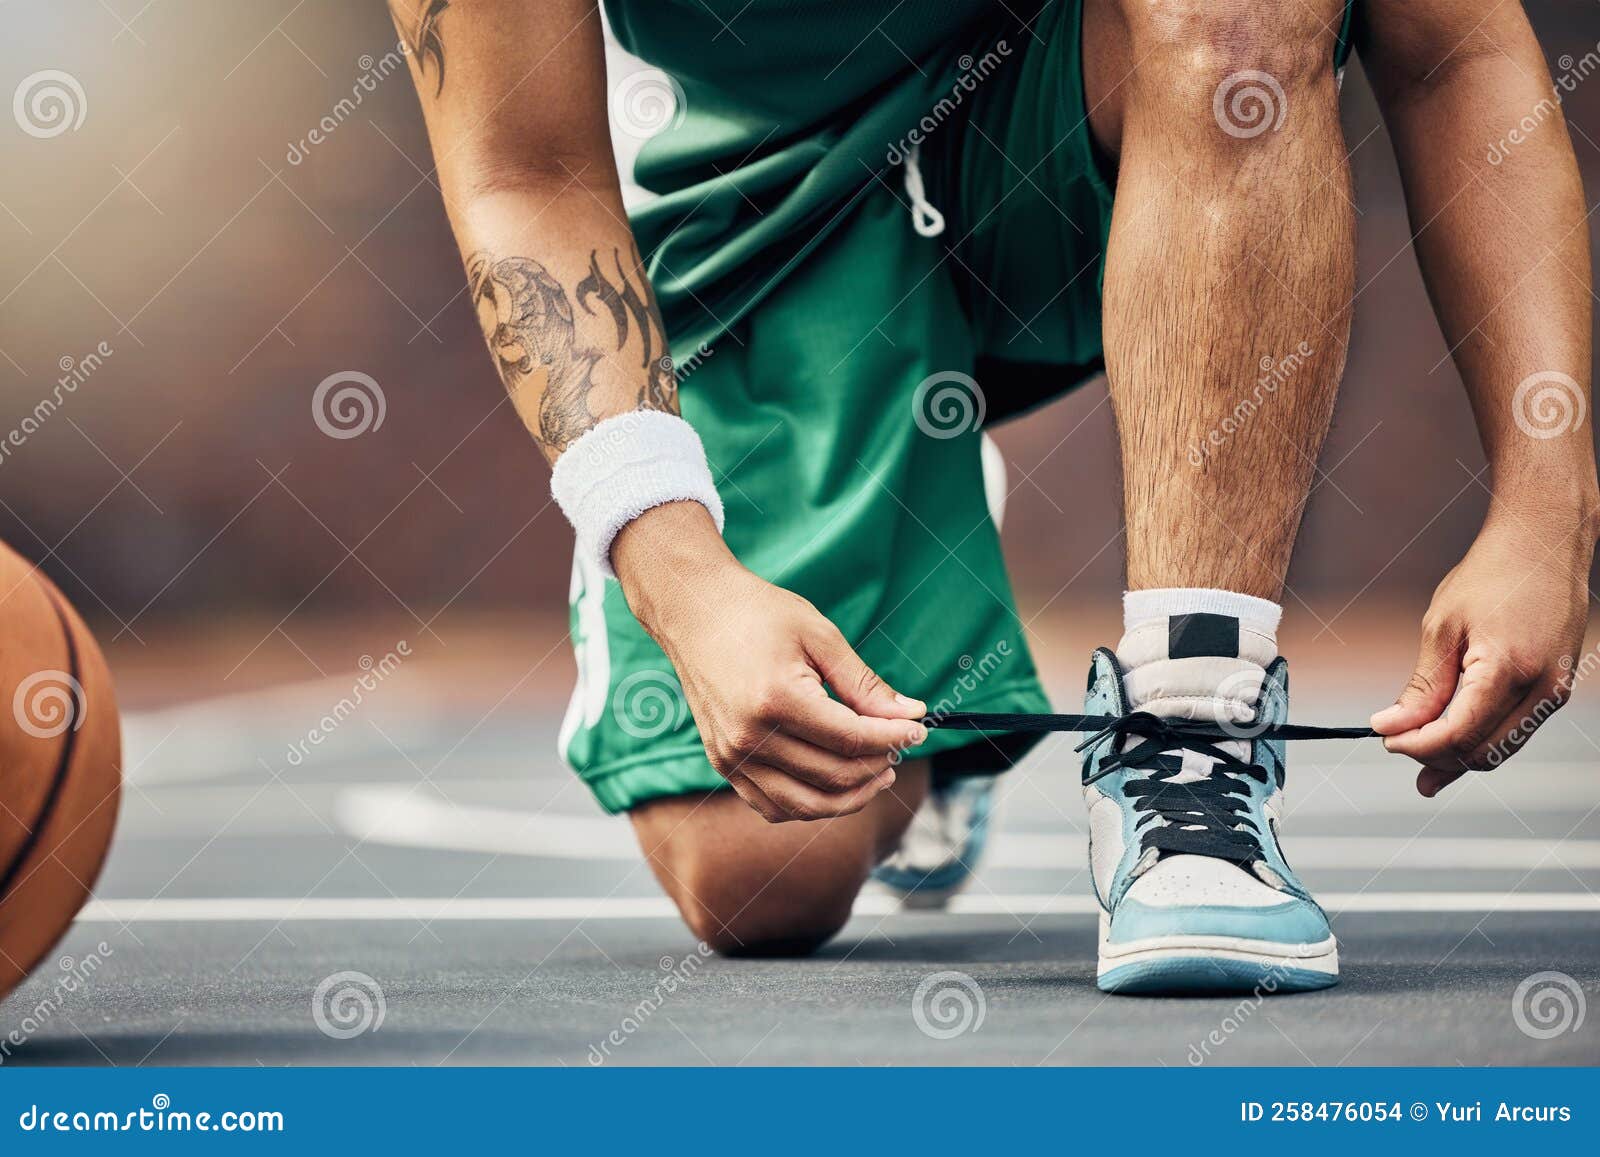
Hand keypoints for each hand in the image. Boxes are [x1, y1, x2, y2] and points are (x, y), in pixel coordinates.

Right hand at [613, 503, 926, 821]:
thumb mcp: (820, 636)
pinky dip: (810, 804)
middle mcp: (750, 737)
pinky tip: (834, 784)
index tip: (919, 729)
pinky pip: (773, 806)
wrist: (694, 611)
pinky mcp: (723, 763)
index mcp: (777, 699)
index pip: (852, 739)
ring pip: (806, 805)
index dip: (893, 738)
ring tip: (876, 773)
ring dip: (850, 797)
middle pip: (834, 776)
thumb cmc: (758, 614)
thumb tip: (911, 715)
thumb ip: (864, 684)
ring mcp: (732, 756)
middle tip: (899, 748)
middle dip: (877, 766)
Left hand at [1371, 509, 1595, 795]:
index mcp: (1507, 670)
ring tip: (1419, 761)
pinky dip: (1483, 739)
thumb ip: (1423, 686)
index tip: (1385, 737)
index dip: (1416, 745)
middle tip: (1396, 744)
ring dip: (1459, 757)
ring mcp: (1554, 692)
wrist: (1543, 544)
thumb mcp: (1442, 627)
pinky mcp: (1556, 688)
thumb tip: (1393, 725)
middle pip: (1481, 752)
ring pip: (1501, 748)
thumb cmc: (1493, 575)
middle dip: (1435, 757)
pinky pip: (1515, 729)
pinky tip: (1452, 742)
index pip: (1457, 734)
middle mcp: (1541, 689)